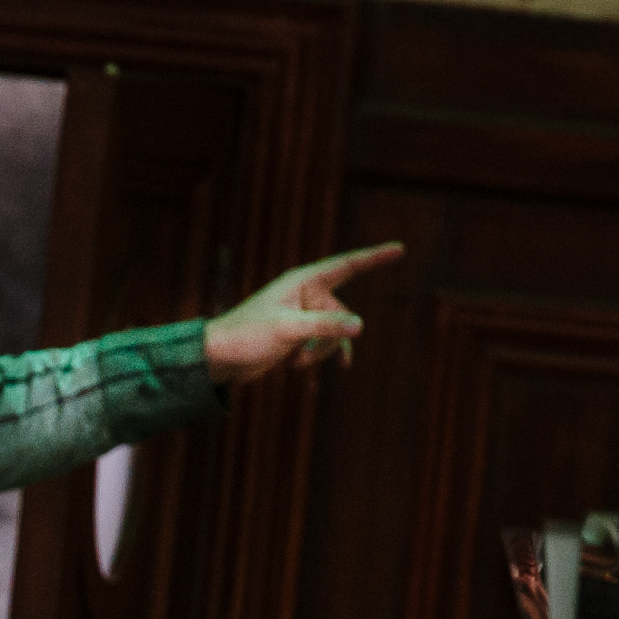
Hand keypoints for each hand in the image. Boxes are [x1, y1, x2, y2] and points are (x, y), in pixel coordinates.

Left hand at [200, 242, 405, 386]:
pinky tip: (323, 368)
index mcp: (303, 281)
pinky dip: (318, 356)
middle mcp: (305, 294)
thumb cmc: (247, 336)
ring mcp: (303, 315)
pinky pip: (323, 344)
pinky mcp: (298, 334)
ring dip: (317, 352)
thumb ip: (324, 327)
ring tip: (290, 362)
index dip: (374, 258)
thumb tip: (359, 326)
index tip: (399, 250)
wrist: (219, 357)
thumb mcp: (288, 331)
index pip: (347, 266)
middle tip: (297, 352)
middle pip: (341, 313)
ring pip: (333, 333)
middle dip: (327, 339)